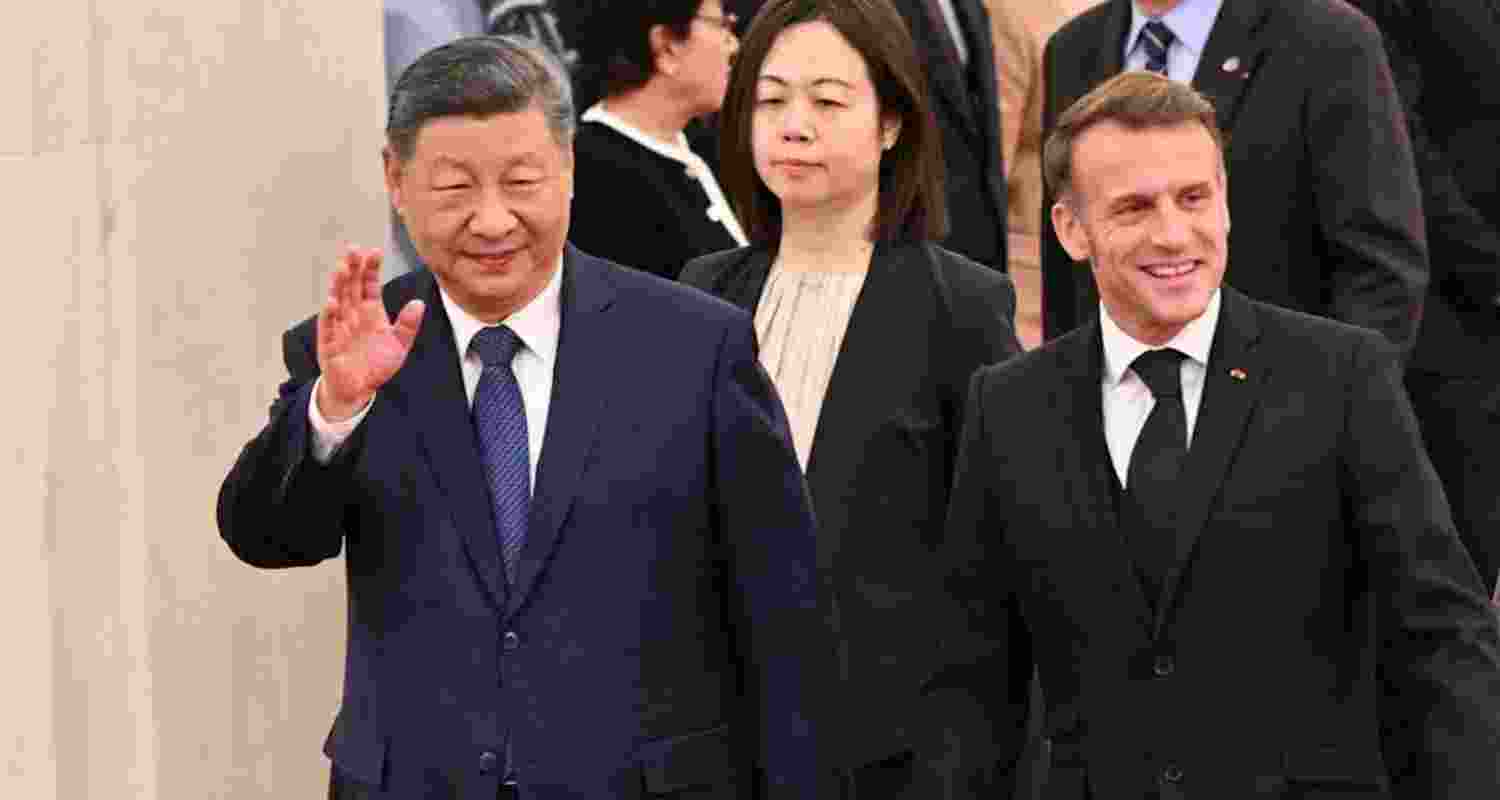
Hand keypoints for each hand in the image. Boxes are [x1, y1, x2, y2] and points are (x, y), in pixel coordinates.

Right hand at [315, 247, 424, 420]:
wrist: (358, 391)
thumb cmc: (376, 365)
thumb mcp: (398, 345)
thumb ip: (408, 325)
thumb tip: (419, 303)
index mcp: (370, 312)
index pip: (369, 285)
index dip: (371, 269)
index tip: (375, 251)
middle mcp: (353, 315)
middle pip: (351, 287)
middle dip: (352, 268)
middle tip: (353, 248)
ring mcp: (339, 327)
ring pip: (338, 301)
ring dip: (339, 285)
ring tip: (342, 268)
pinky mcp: (329, 344)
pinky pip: (328, 327)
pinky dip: (329, 314)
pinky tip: (332, 302)